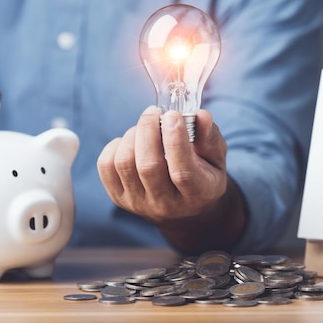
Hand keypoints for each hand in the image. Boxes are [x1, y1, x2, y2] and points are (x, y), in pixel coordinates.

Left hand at [97, 106, 245, 252]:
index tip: (173, 116)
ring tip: (145, 127)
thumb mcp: (216, 158)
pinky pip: (106, 166)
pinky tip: (132, 142)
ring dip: (133, 135)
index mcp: (197, 194)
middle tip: (155, 112)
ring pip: (124, 163)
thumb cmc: (203, 175)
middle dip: (148, 130)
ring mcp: (139, 203)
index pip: (183, 172)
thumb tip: (201, 115)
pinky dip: (116, 146)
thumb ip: (210, 136)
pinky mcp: (119, 198)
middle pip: (148, 166)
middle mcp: (167, 204)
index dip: (176, 141)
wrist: (184, 210)